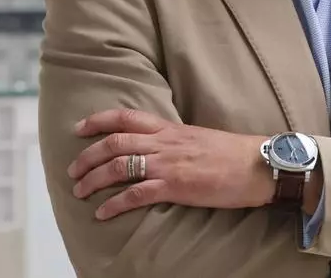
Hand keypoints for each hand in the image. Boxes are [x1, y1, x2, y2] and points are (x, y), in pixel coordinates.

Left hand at [67, 109, 273, 219]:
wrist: (258, 164)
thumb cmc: (234, 154)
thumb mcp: (200, 138)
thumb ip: (176, 141)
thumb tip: (159, 148)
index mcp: (171, 129)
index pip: (127, 117)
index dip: (98, 120)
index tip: (79, 127)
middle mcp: (165, 143)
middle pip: (115, 142)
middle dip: (87, 156)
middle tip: (73, 171)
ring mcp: (169, 164)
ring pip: (119, 166)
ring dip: (94, 179)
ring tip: (80, 192)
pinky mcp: (175, 186)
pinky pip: (136, 194)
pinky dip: (115, 204)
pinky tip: (103, 213)